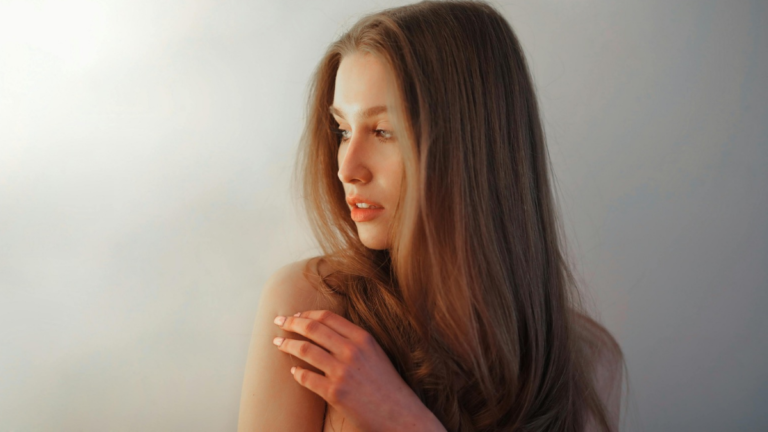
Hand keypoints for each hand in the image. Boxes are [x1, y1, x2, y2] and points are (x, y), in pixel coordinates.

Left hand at [272, 310, 444, 431]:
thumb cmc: (388, 386)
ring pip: (305, 349)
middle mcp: (352, 351)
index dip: (307, 313)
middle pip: (313, 329)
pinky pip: (306, 377)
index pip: (327, 317)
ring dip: (287, 344)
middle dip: (291, 323)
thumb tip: (326, 332)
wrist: (401, 415)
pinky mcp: (335, 393)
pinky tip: (293, 371)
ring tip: (278, 342)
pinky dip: (296, 372)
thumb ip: (355, 341)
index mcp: (363, 338)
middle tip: (278, 322)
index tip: (296, 315)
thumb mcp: (376, 354)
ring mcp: (342, 372)